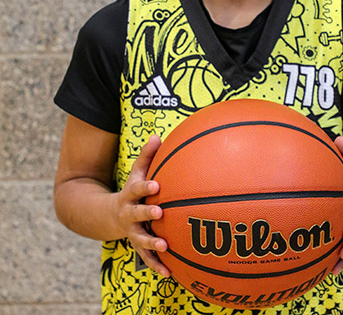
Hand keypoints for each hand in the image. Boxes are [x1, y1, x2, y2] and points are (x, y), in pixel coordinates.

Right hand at [115, 134, 169, 276]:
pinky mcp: (137, 246)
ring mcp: (131, 231)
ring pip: (140, 239)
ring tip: (165, 246)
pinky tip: (169, 273)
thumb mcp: (136, 172)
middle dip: (147, 213)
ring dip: (151, 243)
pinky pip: (147, 258)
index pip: (136, 189)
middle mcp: (128, 214)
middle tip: (160, 212)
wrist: (108, 215)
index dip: (145, 187)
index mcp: (130, 194)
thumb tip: (158, 135)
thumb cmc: (132, 190)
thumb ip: (146, 156)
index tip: (156, 185)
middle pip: (136, 214)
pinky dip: (156, 265)